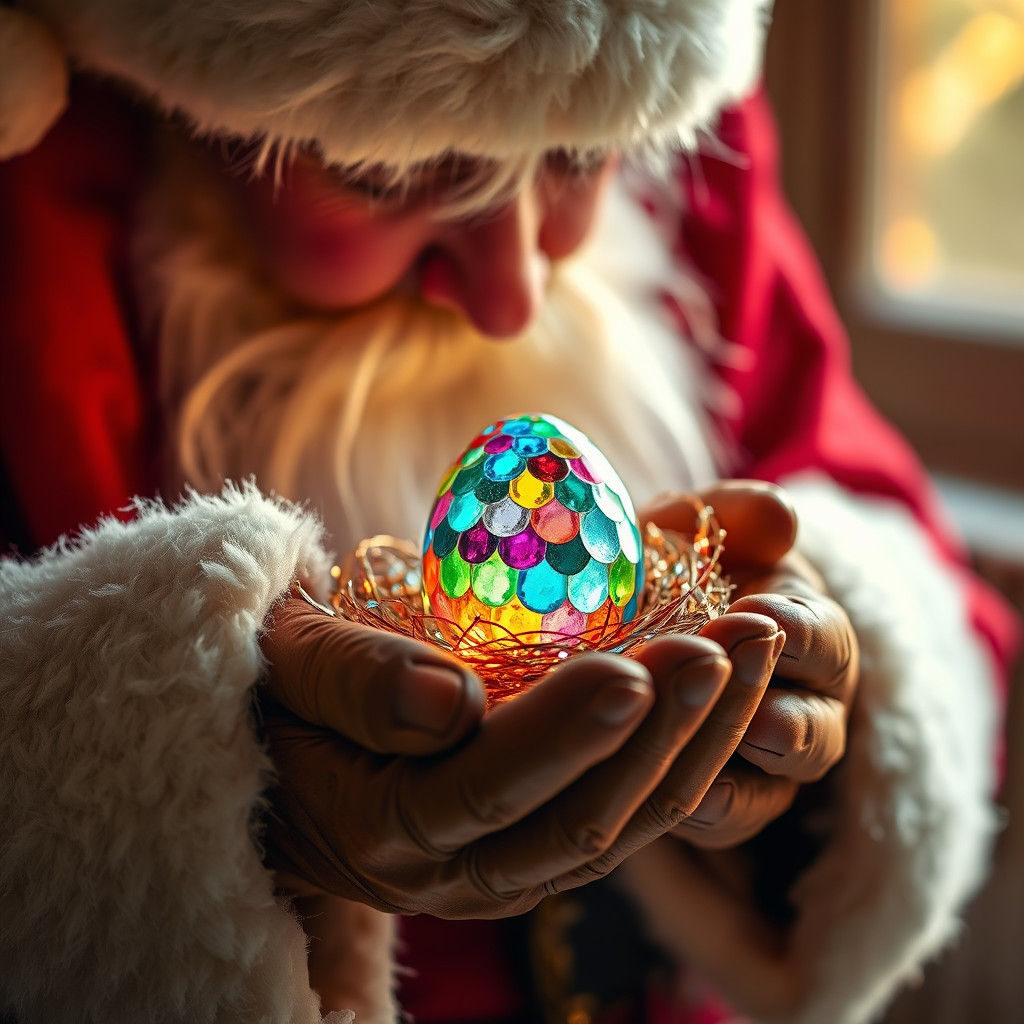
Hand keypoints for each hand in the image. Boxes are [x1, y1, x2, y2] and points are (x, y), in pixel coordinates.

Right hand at [257, 594, 784, 919]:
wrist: (284, 751)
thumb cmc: (278, 693)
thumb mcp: (285, 666)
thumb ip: (350, 681)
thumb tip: (449, 701)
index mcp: (386, 827)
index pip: (489, 785)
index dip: (565, 732)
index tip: (637, 665)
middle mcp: (461, 871)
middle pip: (586, 815)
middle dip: (673, 726)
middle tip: (742, 633)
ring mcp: (514, 867)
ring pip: (630, 823)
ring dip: (705, 736)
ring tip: (762, 643)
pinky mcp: (548, 846)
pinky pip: (636, 813)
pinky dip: (693, 751)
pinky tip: (737, 686)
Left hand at [639, 482, 858, 848]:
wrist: (623, 612)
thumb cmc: (670, 564)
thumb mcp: (694, 526)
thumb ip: (736, 515)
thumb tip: (782, 516)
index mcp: (807, 636)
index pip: (824, 640)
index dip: (798, 632)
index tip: (760, 614)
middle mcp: (801, 709)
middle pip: (816, 736)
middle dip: (786, 727)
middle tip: (752, 719)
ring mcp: (760, 768)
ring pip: (770, 794)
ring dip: (736, 783)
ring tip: (692, 770)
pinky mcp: (714, 805)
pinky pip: (716, 825)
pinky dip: (691, 815)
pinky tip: (646, 796)